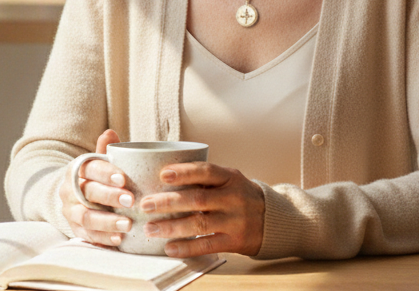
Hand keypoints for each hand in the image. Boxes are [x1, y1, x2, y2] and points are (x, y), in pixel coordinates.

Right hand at [59, 129, 135, 246]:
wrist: (74, 197)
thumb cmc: (95, 177)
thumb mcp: (99, 162)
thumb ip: (105, 150)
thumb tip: (110, 133)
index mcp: (77, 169)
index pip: (89, 168)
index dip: (106, 173)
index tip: (123, 179)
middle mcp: (69, 190)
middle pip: (88, 193)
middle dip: (110, 197)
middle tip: (131, 201)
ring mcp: (70, 211)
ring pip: (86, 217)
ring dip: (107, 222)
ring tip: (127, 225)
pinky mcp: (75, 229)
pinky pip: (87, 235)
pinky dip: (103, 238)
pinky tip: (119, 240)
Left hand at [139, 162, 264, 257]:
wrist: (272, 219)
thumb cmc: (240, 195)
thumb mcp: (229, 179)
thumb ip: (204, 178)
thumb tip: (162, 176)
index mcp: (230, 177)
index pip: (206, 171)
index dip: (184, 172)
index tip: (162, 174)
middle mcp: (234, 198)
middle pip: (197, 199)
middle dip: (168, 202)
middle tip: (145, 205)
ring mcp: (235, 221)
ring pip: (199, 224)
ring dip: (171, 227)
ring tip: (150, 228)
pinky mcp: (234, 241)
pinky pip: (207, 245)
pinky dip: (186, 247)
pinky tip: (169, 247)